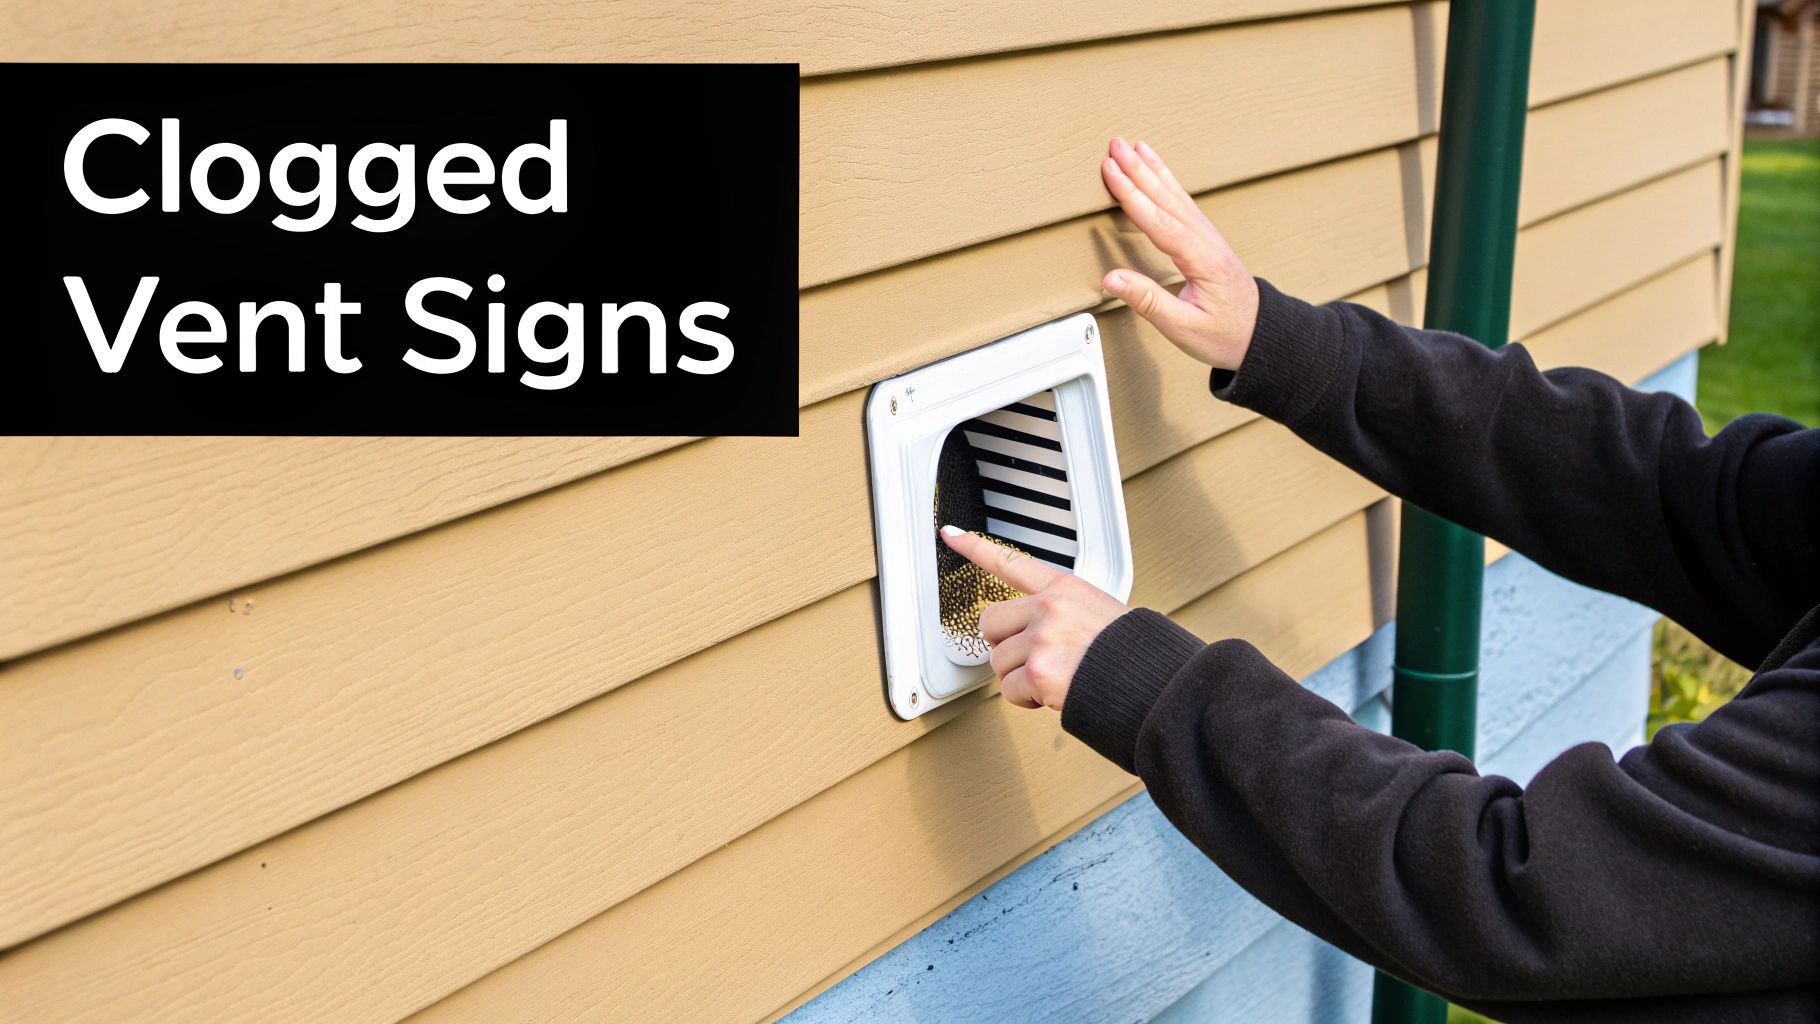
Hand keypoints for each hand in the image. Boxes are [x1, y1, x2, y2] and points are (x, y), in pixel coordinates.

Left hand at [939, 525, 1129, 710]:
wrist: (1152, 682)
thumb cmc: (1132, 653)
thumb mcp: (1099, 611)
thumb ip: (1062, 612)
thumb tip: (1033, 630)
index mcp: (1064, 588)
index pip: (1011, 561)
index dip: (975, 548)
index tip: (951, 535)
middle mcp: (1049, 607)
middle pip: (990, 623)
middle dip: (1005, 645)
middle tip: (1035, 657)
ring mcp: (1042, 638)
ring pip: (998, 662)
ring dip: (1021, 677)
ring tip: (1058, 675)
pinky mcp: (1039, 672)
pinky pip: (1010, 690)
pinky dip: (1028, 700)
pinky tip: (1056, 692)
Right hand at [1099, 137, 1260, 371]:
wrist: (1262, 335)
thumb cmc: (1225, 335)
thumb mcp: (1183, 328)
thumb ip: (1147, 301)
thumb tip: (1111, 279)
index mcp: (1201, 260)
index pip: (1160, 221)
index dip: (1132, 195)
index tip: (1111, 171)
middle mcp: (1206, 241)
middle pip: (1168, 199)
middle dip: (1139, 170)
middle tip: (1115, 145)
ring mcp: (1208, 237)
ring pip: (1176, 196)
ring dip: (1153, 170)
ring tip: (1133, 146)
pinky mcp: (1206, 240)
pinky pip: (1183, 203)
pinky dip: (1167, 182)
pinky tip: (1157, 172)